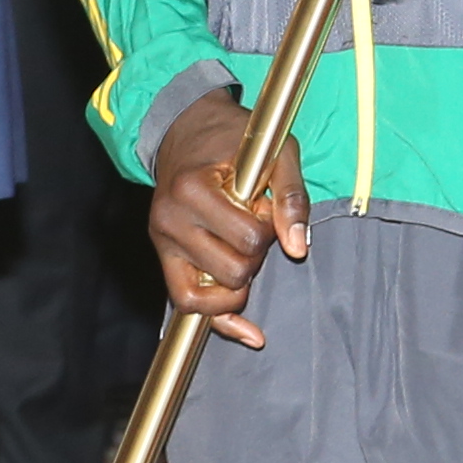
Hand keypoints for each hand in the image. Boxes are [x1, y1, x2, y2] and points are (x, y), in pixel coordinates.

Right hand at [144, 89, 308, 349]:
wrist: (186, 130)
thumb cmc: (234, 140)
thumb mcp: (276, 152)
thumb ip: (291, 197)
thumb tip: (298, 248)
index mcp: (192, 189)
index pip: (248, 239)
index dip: (268, 228)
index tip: (263, 206)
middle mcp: (170, 219)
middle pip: (232, 270)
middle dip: (255, 255)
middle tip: (253, 225)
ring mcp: (163, 242)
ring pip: (210, 294)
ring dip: (239, 279)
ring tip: (241, 248)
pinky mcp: (163, 257)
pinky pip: (186, 303)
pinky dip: (220, 319)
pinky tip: (249, 332)